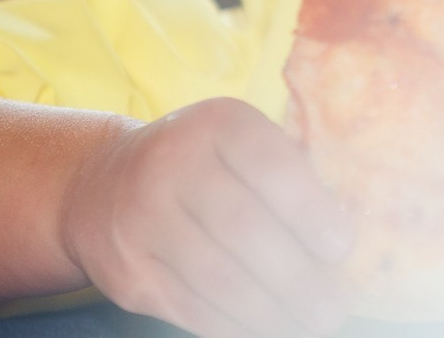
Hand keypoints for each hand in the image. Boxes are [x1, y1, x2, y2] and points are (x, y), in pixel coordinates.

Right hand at [60, 96, 355, 337]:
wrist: (98, 186)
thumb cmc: (200, 165)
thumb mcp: (235, 144)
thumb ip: (285, 174)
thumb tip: (345, 236)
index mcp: (215, 125)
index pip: (268, 164)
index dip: (309, 208)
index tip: (343, 247)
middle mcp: (170, 165)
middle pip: (243, 229)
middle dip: (297, 277)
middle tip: (334, 308)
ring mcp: (142, 221)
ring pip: (218, 279)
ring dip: (272, 313)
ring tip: (311, 326)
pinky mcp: (128, 273)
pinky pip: (192, 308)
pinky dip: (237, 326)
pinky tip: (268, 330)